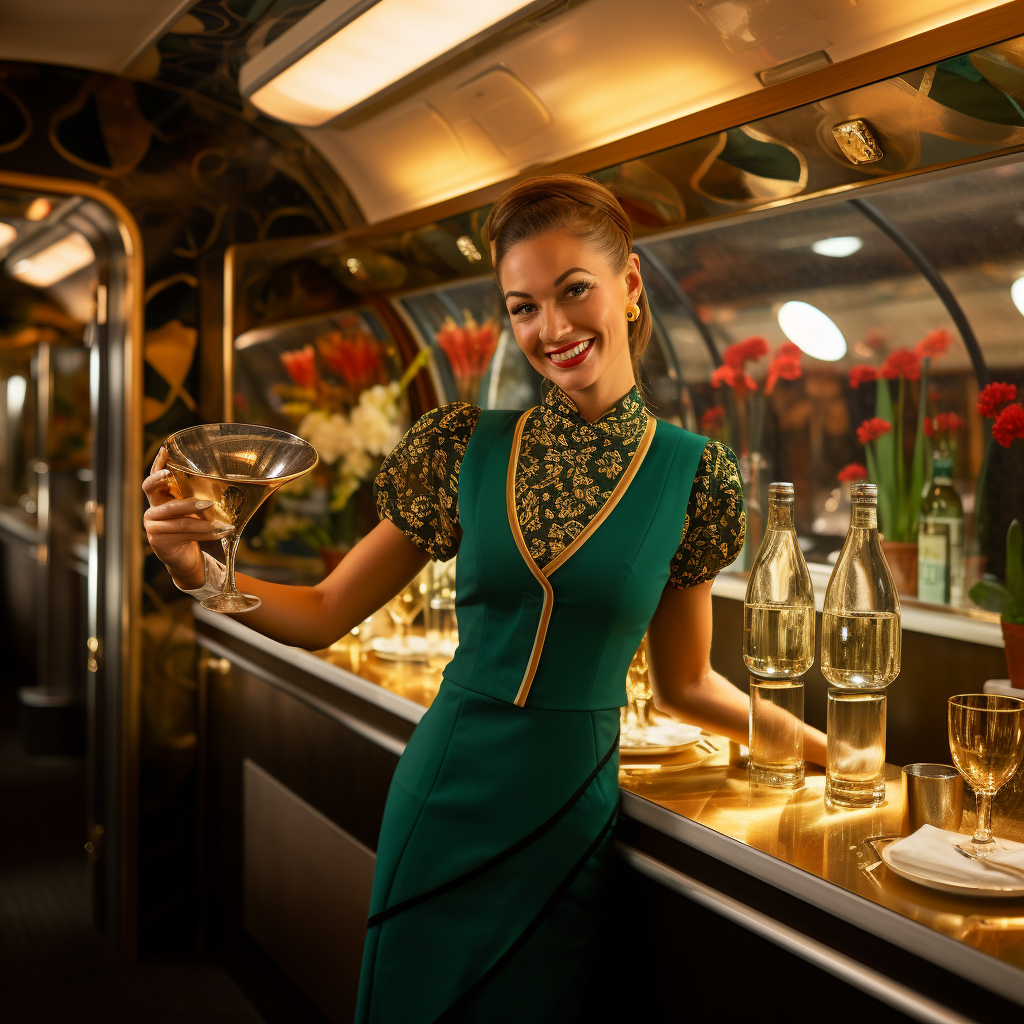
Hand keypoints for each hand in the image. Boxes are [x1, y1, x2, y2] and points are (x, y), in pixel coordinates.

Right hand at [143, 447, 232, 588]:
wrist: (186, 557)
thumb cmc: (192, 528)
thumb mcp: (193, 510)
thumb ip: (195, 496)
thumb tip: (224, 478)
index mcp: (158, 498)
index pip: (154, 478)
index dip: (158, 465)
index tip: (166, 452)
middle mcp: (152, 511)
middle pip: (169, 505)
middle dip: (189, 503)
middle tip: (209, 503)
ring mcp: (152, 527)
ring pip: (181, 522)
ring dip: (205, 524)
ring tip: (225, 525)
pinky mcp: (159, 541)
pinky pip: (186, 535)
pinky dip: (206, 534)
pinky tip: (221, 533)